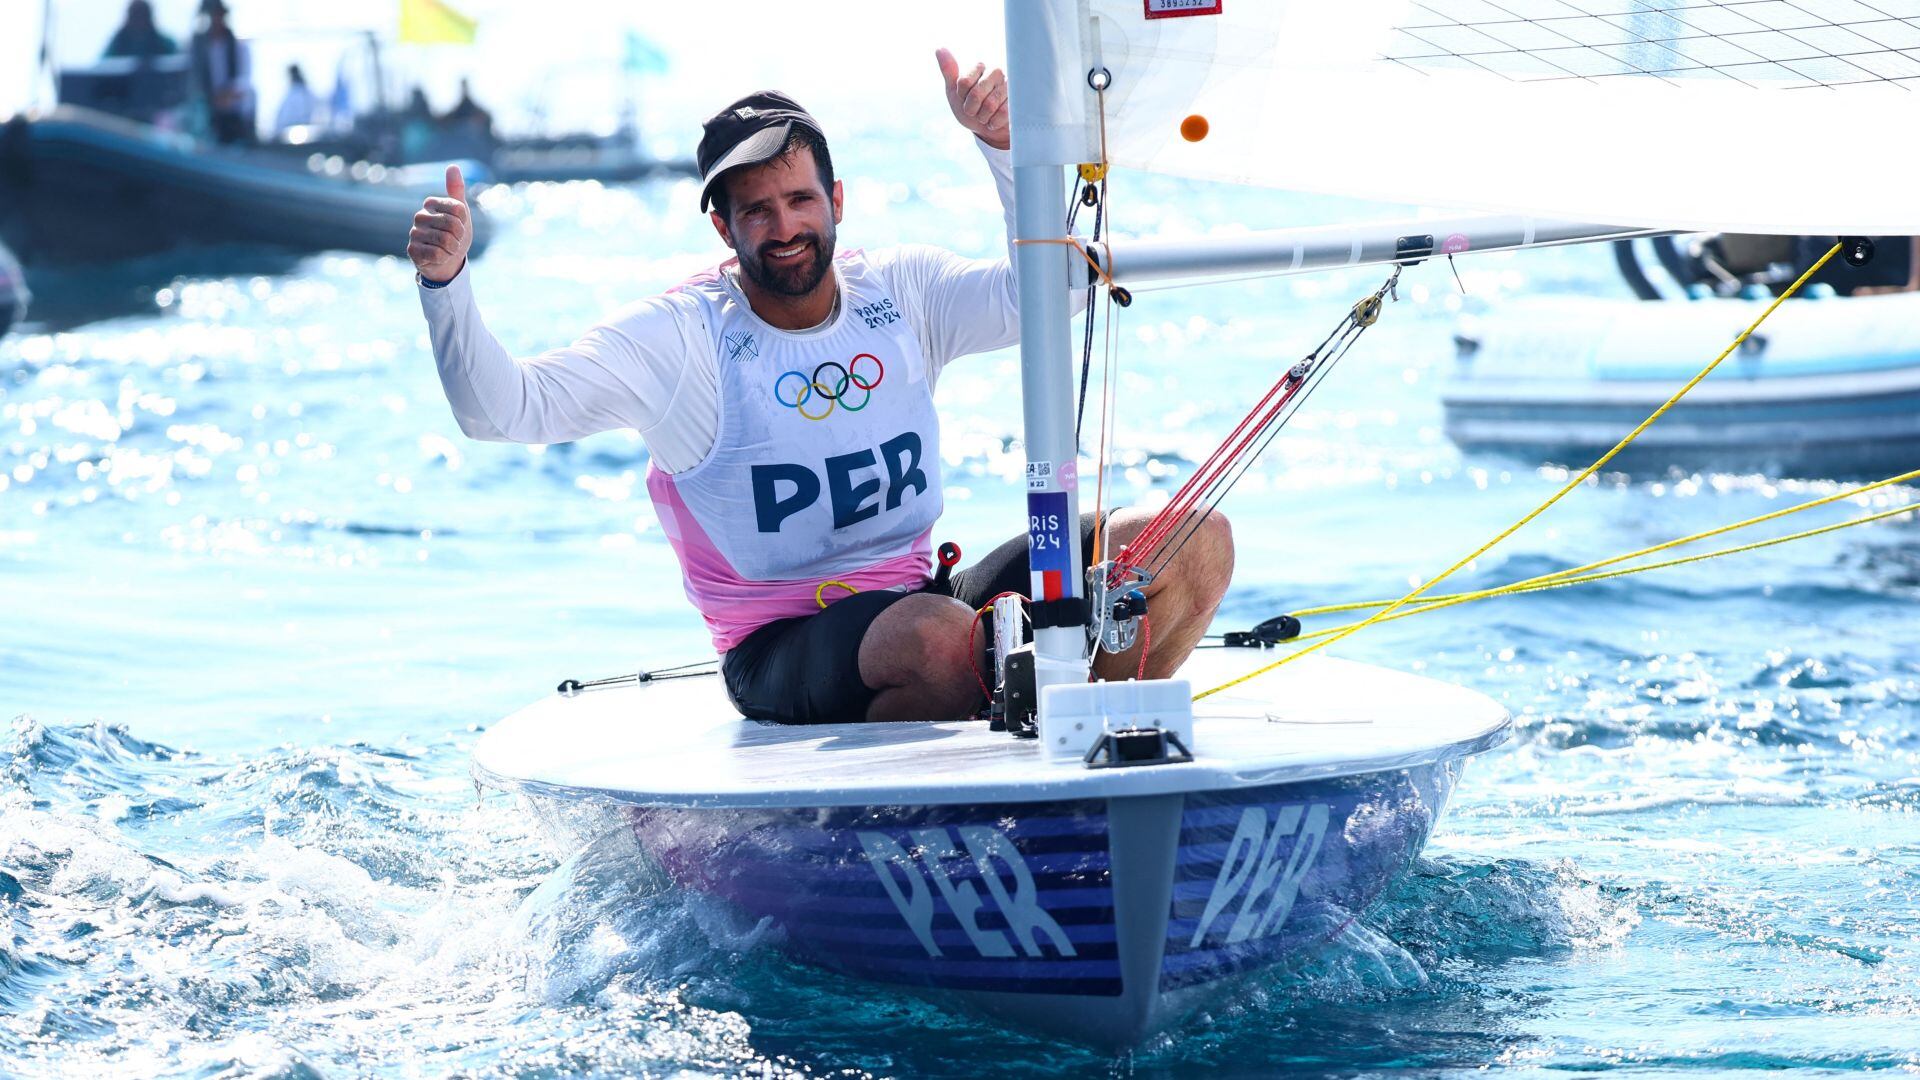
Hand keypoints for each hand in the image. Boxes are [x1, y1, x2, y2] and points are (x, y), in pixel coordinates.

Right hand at [409, 164, 471, 282]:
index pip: (458, 208)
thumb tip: (453, 166)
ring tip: (447, 249)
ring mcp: (414, 233)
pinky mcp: (412, 250)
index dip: (464, 221)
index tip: (459, 225)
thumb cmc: (454, 234)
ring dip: (452, 249)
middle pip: (452, 225)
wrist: (447, 260)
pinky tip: (438, 256)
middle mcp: (419, 216)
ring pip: (445, 240)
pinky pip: (437, 253)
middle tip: (454, 240)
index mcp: (430, 203)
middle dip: (459, 237)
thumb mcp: (460, 212)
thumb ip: (456, 189)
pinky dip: (443, 257)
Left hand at [935, 48, 1009, 151]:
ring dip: (983, 117)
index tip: (965, 100)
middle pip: (976, 94)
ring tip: (985, 116)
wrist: (988, 130)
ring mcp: (1009, 86)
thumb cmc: (971, 109)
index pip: (964, 82)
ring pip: (990, 104)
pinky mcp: (1019, 101)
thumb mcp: (955, 93)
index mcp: (980, 67)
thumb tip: (939, 49)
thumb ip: (949, 72)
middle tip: (975, 111)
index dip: (961, 98)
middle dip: (971, 109)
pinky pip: (1002, 113)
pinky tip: (994, 121)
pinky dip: (993, 123)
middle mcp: (997, 72)